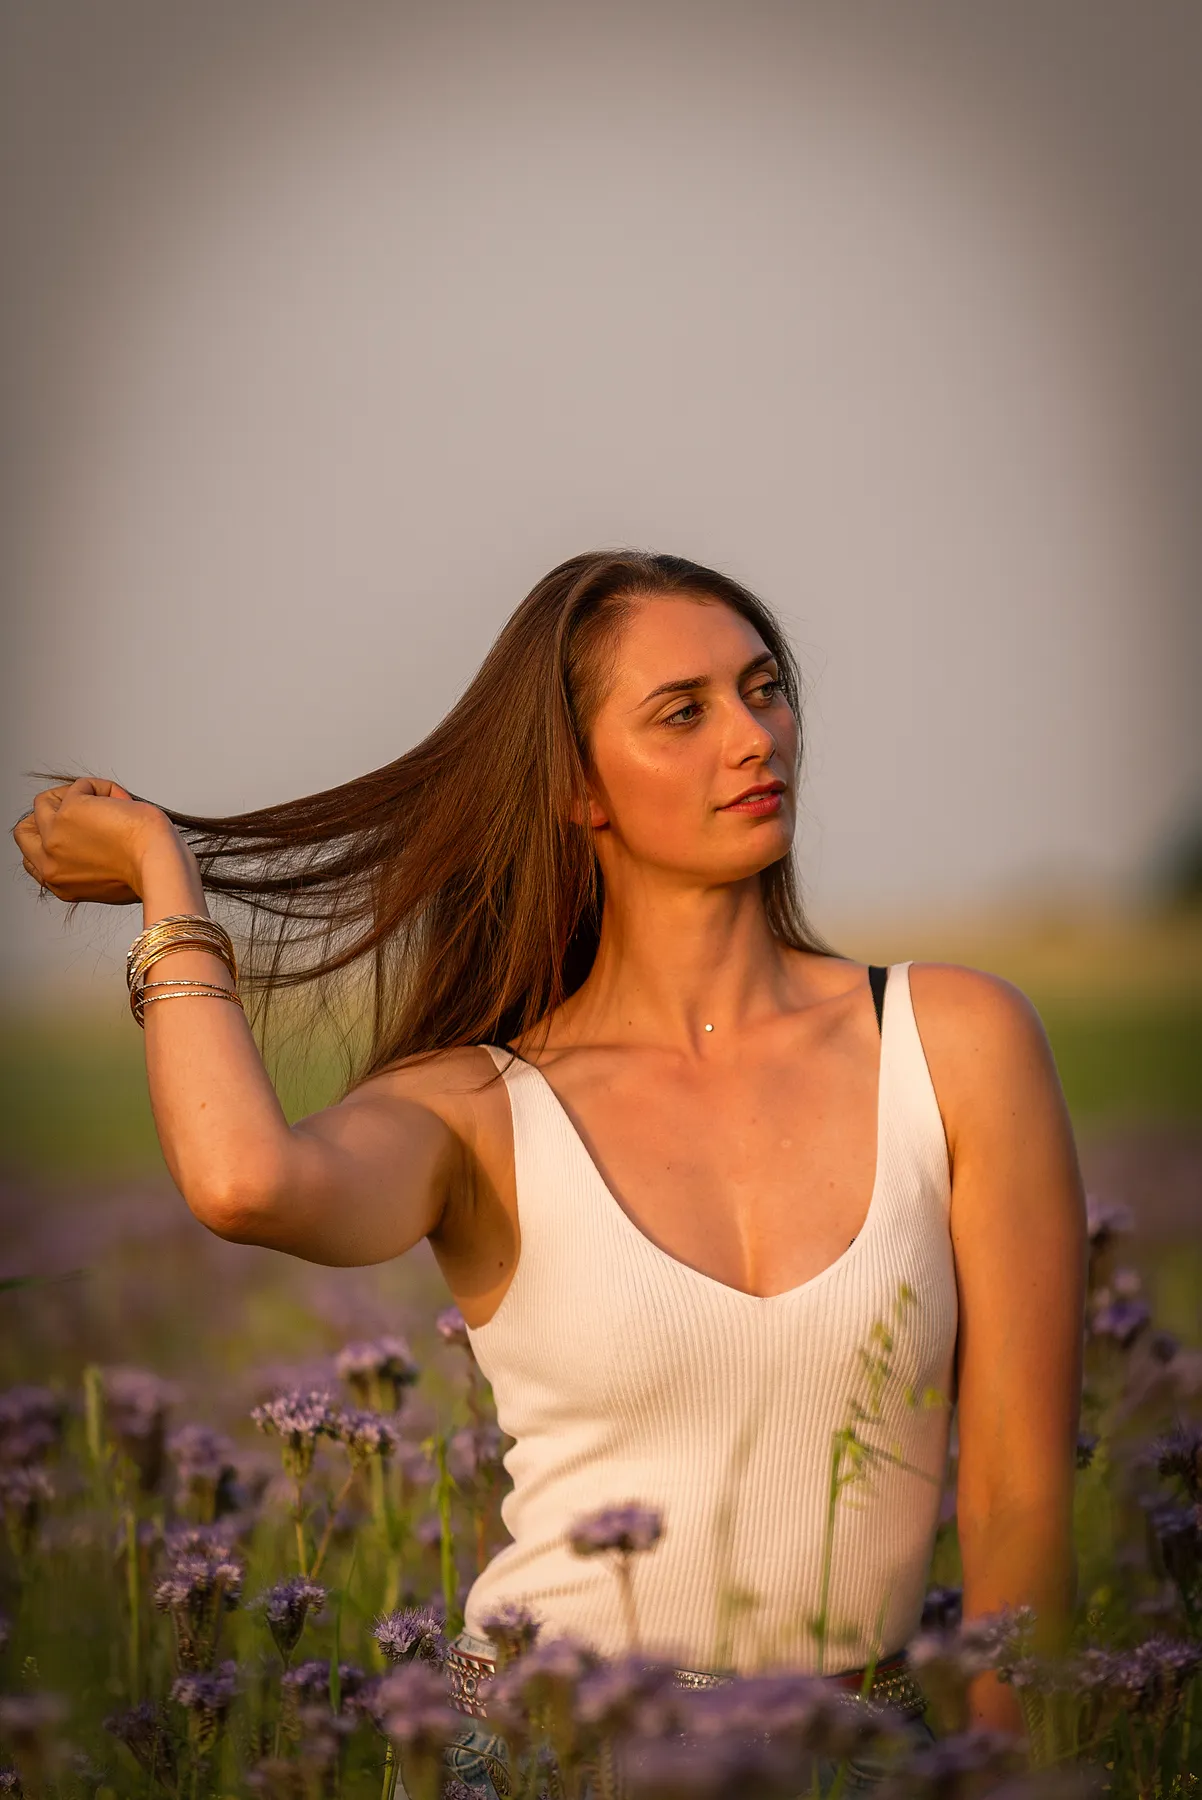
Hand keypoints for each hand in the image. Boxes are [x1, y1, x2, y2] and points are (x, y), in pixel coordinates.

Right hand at [12, 778, 182, 905]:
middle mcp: (50, 866)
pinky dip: (103, 788)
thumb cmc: (150, 871)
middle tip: (84, 809)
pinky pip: (79, 786)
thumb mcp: (109, 878)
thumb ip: (88, 864)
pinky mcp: (68, 813)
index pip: (33, 858)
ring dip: (79, 796)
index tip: (78, 828)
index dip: (51, 838)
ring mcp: (54, 838)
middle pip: (24, 830)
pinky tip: (123, 802)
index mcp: (60, 885)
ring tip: (110, 804)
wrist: (160, 865)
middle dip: (52, 814)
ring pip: (44, 802)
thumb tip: (93, 829)